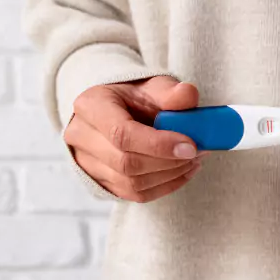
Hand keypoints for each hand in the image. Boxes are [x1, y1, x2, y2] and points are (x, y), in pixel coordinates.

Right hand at [64, 76, 205, 202]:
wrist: (118, 109)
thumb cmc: (135, 96)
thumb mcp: (152, 85)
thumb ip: (170, 91)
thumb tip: (188, 95)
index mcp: (91, 106)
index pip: (121, 133)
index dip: (158, 145)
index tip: (190, 146)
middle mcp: (81, 136)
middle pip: (126, 163)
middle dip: (168, 162)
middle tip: (198, 151)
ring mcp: (86, 162)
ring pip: (131, 183)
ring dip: (170, 175)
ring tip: (193, 159)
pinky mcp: (99, 181)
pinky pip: (134, 194)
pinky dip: (165, 186)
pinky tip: (183, 171)